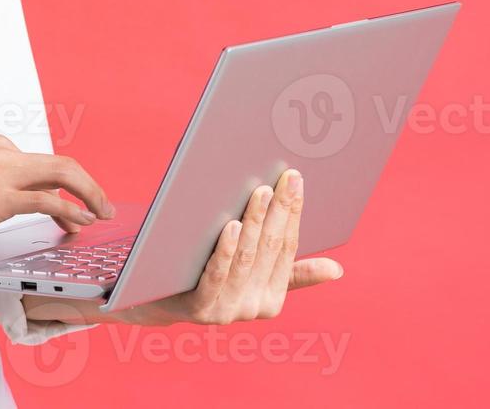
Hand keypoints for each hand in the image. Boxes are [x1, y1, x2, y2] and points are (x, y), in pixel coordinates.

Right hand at [0, 134, 115, 249]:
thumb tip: (21, 198)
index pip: (46, 162)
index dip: (72, 183)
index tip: (83, 202)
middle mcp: (2, 153)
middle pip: (63, 164)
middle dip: (91, 186)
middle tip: (106, 206)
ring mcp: (0, 173)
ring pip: (63, 175)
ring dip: (90, 196)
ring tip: (101, 214)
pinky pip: (46, 200)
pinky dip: (70, 210)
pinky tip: (79, 222)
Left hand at [108, 168, 342, 326]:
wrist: (154, 302)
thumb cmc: (206, 279)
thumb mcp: (249, 276)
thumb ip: (291, 273)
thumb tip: (336, 270)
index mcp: (272, 298)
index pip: (287, 248)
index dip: (293, 213)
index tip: (296, 180)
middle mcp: (254, 307)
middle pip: (269, 250)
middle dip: (279, 211)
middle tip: (283, 178)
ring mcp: (228, 311)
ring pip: (246, 259)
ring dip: (255, 223)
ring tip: (260, 193)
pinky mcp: (200, 309)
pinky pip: (217, 275)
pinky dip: (226, 250)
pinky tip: (231, 225)